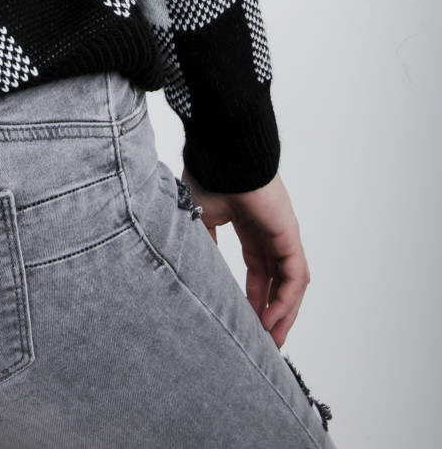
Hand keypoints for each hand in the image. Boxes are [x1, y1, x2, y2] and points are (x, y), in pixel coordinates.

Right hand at [179, 165, 310, 348]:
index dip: (253, 298)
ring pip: (290, 284)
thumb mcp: (199, 216)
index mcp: (249, 225)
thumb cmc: (209, 174)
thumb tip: (200, 271)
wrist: (222, 151)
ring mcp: (282, 234)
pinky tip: (271, 321)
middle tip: (262, 342)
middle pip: (277, 281)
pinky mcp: (289, 235)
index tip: (243, 321)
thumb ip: (204, 243)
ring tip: (271, 342)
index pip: (258, 270)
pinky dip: (286, 302)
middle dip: (271, 313)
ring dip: (282, 314)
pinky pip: (294, 277)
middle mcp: (269, 233)